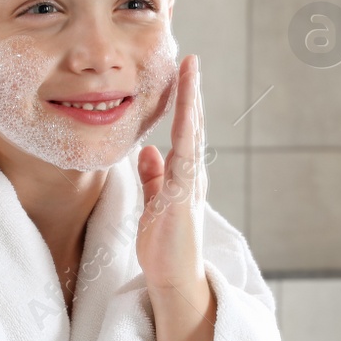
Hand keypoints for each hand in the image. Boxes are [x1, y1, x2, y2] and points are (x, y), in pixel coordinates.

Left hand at [136, 54, 206, 294]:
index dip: (182, 103)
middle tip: (190, 61)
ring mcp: (190, 184)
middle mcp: (191, 175)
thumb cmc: (164, 246)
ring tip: (190, 72)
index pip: (184, 131)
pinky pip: (185, 157)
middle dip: (191, 92)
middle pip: (193, 125)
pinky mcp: (183, 197)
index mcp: (182, 175)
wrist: (174, 279)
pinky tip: (185, 113)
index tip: (180, 75)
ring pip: (192, 134)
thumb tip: (147, 151)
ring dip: (191, 102)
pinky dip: (186, 133)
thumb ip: (152, 177)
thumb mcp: (154, 203)